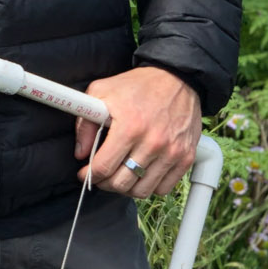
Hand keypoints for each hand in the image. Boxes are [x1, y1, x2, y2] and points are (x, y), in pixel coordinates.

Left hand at [74, 66, 200, 198]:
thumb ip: (85, 122)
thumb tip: (81, 153)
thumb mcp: (102, 92)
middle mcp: (152, 143)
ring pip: (142, 190)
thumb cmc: (138, 85)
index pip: (104, 167)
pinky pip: (164, 188)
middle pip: (121, 183)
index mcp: (130, 127)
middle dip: (105, 183)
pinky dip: (150, 187)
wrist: (178, 78)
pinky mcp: (186, 157)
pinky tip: (142, 174)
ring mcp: (171, 152)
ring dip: (127, 187)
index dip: (89, 175)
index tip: (85, 173)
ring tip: (121, 176)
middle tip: (101, 176)